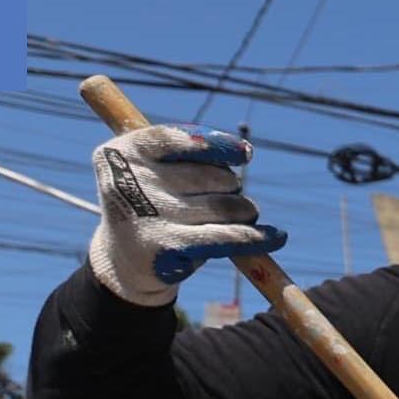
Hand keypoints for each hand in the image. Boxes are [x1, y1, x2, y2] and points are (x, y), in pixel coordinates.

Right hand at [86, 123, 285, 305]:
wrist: (126, 260)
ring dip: (244, 211)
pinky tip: (276, 237)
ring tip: (238, 216)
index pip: (174, 138)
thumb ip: (186, 152)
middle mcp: (128, 180)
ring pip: (225, 206)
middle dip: (231, 186)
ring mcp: (147, 215)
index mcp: (122, 151)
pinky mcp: (167, 247)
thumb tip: (242, 151)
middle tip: (226, 197)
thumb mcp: (153, 170)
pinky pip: (225, 237)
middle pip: (212, 175)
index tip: (245, 154)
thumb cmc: (152, 204)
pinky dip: (255, 237)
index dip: (216, 144)